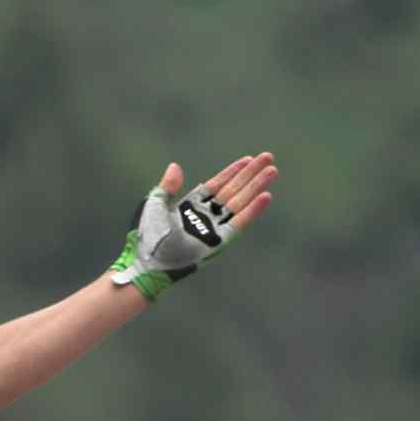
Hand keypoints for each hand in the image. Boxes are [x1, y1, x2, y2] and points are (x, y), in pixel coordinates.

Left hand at [108, 153, 276, 302]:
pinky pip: (239, 223)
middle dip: (251, 175)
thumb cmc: (147, 237)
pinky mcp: (219, 241)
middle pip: (233, 190)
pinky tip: (265, 196)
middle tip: (268, 158)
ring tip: (272, 171)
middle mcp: (206, 215)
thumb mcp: (154, 205)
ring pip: (239, 203)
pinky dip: (252, 211)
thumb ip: (167, 187)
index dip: (232, 172)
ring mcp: (214, 227)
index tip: (248, 160)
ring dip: (256, 187)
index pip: (217, 185)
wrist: (148, 262)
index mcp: (191, 206)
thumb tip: (175, 167)